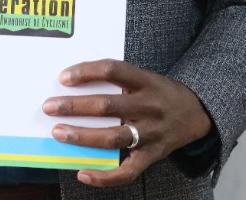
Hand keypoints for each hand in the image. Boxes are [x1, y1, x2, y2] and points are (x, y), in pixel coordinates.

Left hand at [43, 59, 212, 187]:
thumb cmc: (159, 93)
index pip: (113, 70)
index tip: (63, 77)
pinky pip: (127, 171)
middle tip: (50, 107)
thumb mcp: (144, 77)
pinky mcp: (152, 156)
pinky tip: (83, 173)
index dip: (87, 72)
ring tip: (59, 133)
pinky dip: (104, 176)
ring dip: (83, 136)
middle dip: (75, 107)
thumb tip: (73, 85)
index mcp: (145, 81)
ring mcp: (151, 133)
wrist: (196, 114)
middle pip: (108, 106)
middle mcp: (149, 107)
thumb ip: (116, 80)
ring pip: (113, 138)